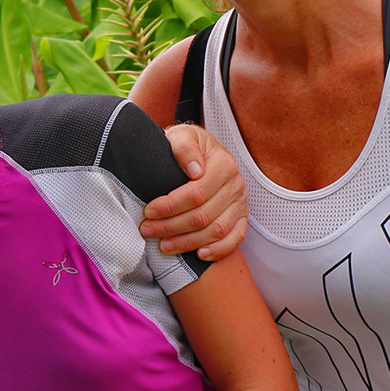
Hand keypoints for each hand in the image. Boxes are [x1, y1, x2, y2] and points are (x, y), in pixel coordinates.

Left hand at [140, 123, 246, 260]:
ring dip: (188, 242)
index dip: (170, 206)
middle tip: (147, 230)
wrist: (202, 151)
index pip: (196, 193)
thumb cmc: (187, 146)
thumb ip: (184, 147)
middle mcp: (235, 185)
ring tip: (164, 245)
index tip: (148, 212)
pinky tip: (199, 255)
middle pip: (203, 215)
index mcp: (223, 164)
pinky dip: (219, 250)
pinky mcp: (241, 216)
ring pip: (217, 230)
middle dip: (171, 227)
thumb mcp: (181, 136)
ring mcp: (240, 203)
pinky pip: (235, 238)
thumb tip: (194, 169)